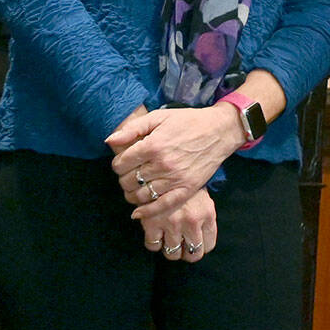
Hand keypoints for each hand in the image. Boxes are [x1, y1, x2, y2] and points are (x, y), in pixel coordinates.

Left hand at [107, 105, 239, 217]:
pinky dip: (146, 212)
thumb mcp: (160, 116)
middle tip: (131, 172)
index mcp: (153, 145)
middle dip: (125, 178)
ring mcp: (175, 179)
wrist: (220, 130)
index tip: (125, 161)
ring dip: (132, 193)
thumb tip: (109, 141)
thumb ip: (133, 128)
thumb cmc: (188, 121)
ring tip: (136, 186)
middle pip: (128, 181)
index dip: (118, 163)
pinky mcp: (186, 189)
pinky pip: (161, 206)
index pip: (120, 164)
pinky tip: (137, 212)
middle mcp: (162, 164)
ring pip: (140, 195)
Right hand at [140, 187, 218, 262]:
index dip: (202, 247)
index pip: (208, 245)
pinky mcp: (152, 222)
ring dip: (171, 249)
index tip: (196, 244)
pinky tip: (157, 234)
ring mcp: (172, 223)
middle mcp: (192, 221)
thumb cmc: (187, 183)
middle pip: (193, 254)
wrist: (168, 166)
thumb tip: (201, 238)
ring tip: (169, 240)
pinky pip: (153, 245)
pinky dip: (154, 243)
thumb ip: (204, 217)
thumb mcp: (203, 198)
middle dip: (187, 252)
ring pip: (172, 253)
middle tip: (182, 246)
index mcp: (208, 214)